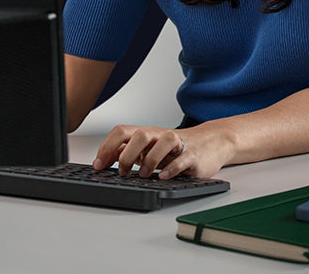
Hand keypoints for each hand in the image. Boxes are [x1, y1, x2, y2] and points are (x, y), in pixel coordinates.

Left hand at [91, 124, 231, 179]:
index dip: (107, 148)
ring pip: (163, 142)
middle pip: (140, 135)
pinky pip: (182, 159)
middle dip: (127, 155)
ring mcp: (178, 144)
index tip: (98, 165)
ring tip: (145, 175)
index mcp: (147, 134)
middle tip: (123, 172)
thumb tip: (103, 159)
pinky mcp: (193, 156)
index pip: (121, 132)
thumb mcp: (149, 149)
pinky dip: (171, 169)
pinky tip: (164, 177)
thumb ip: (128, 152)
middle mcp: (160, 136)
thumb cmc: (175, 148)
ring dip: (150, 160)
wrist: (210, 143)